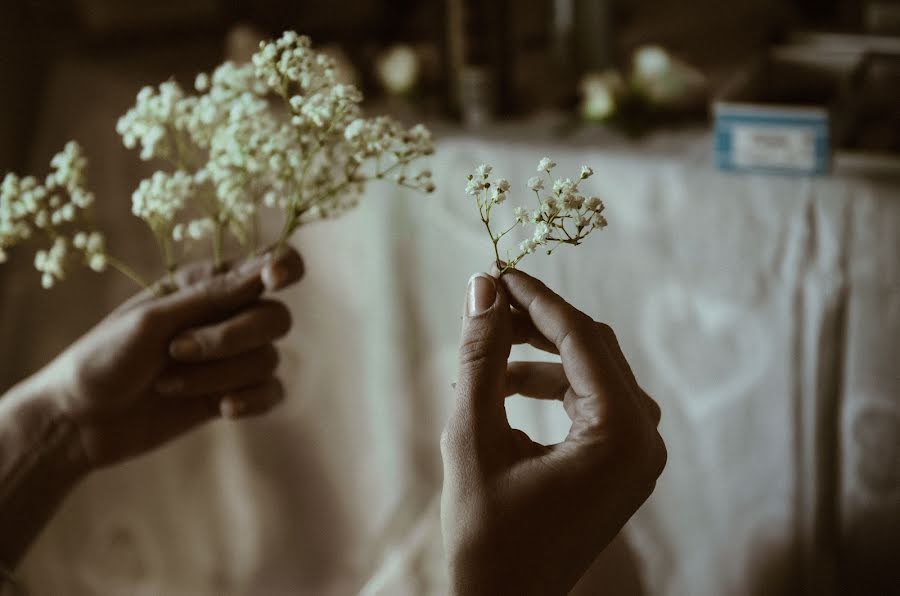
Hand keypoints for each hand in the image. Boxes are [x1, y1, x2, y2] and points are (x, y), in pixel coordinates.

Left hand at [34, 247, 303, 471]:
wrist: (79, 422)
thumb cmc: (103, 358)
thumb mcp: (151, 321)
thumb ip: (211, 297)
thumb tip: (264, 272)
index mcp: (208, 284)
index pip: (270, 264)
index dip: (285, 266)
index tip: (273, 278)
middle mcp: (228, 316)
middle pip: (275, 318)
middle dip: (231, 338)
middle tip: (176, 351)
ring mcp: (233, 358)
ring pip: (267, 359)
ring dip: (217, 376)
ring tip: (167, 384)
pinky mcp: (234, 395)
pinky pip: (271, 392)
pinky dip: (251, 402)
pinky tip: (222, 410)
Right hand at [440, 269, 665, 595]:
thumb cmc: (485, 535)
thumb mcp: (472, 438)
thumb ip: (480, 358)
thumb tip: (481, 287)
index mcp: (621, 436)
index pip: (581, 338)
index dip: (535, 298)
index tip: (496, 271)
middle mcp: (645, 441)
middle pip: (593, 350)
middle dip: (537, 323)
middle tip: (486, 304)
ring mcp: (639, 454)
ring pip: (592, 372)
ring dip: (540, 355)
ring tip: (486, 352)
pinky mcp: (622, 463)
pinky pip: (591, 401)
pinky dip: (551, 385)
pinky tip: (505, 386)